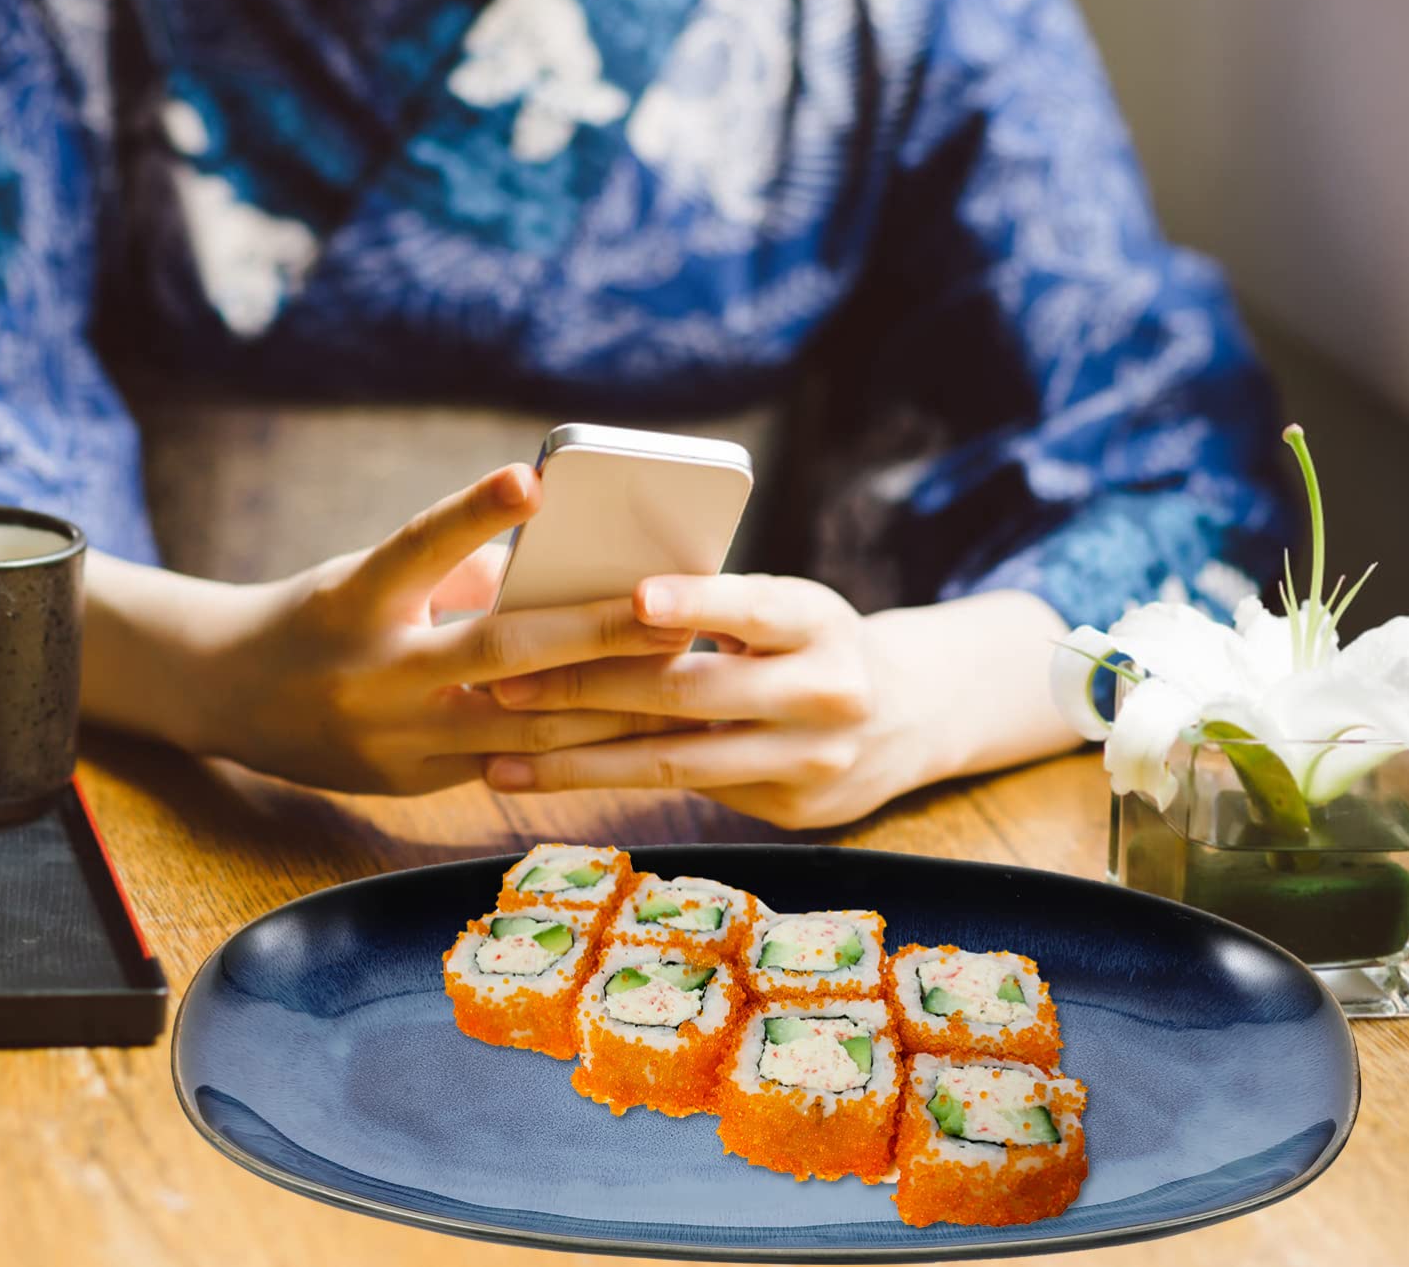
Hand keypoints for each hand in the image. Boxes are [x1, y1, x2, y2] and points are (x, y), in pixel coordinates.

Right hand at [84, 465, 690, 794]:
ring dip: (608, 705)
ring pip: (522, 728)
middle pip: (498, 655)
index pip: (418, 548)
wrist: (229, 695)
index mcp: (353, 601)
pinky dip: (574, 746)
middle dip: (596, 634)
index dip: (473, 514)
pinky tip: (639, 733)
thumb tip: (572, 573)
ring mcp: (390, 742)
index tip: (533, 478)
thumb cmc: (324, 613)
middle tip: (673, 610)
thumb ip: (463, 571)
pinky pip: (510, 765)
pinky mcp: (409, 785)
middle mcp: (370, 675)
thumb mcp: (371, 574)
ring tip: (682, 676)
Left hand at [479, 579, 1077, 828]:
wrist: (908, 713)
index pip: (754, 608)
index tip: (634, 597)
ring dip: (579, 759)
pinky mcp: (790, 811)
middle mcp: (827, 693)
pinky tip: (545, 779)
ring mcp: (812, 761)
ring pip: (678, 762)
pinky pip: (683, 794)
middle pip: (693, 694)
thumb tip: (591, 599)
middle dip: (589, 690)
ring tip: (499, 755)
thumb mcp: (787, 607)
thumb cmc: (811, 638)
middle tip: (503, 684)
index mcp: (820, 620)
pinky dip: (608, 782)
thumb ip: (715, 608)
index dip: (696, 602)